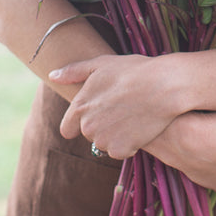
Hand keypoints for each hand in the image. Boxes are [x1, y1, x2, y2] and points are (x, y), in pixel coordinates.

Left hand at [49, 54, 181, 158]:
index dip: (80, 122)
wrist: (163, 85)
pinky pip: (121, 151)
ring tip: (132, 114)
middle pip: (89, 135)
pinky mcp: (120, 150)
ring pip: (105, 144)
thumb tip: (52, 76)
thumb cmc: (134, 71)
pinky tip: (139, 126)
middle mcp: (87, 125)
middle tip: (121, 108)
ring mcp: (103, 139)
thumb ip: (74, 71)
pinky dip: (129, 144)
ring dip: (115, 135)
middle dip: (102, 125)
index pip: (67, 128)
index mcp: (80, 106)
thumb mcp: (102, 64)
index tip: (97, 114)